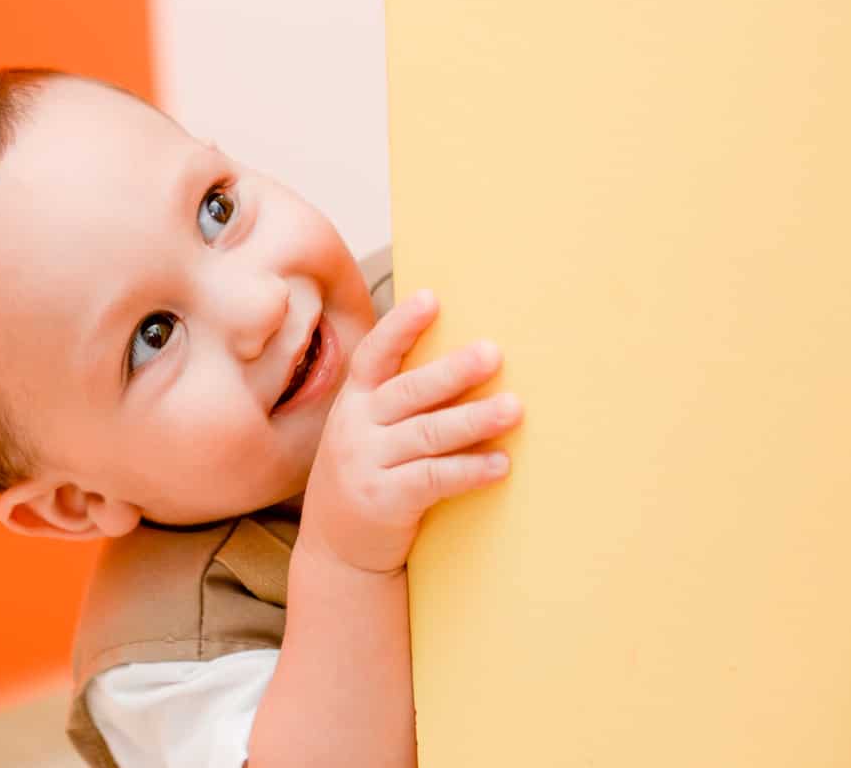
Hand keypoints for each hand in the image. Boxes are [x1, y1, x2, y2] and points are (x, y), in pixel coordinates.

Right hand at [298, 289, 522, 574]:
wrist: (336, 551)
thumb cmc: (366, 477)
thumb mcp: (365, 432)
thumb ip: (397, 402)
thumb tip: (465, 362)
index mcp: (354, 402)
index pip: (374, 355)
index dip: (401, 326)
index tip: (432, 298)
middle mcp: (355, 427)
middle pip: (408, 392)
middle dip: (453, 371)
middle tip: (493, 353)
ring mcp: (367, 465)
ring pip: (427, 434)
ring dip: (474, 419)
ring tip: (514, 408)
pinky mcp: (384, 501)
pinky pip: (433, 480)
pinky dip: (469, 470)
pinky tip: (500, 463)